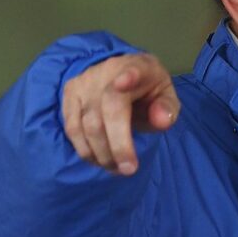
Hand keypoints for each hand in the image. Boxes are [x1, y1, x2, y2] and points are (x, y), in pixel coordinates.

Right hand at [61, 53, 179, 175]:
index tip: (122, 84)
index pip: (131, 71)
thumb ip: (167, 108)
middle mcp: (107, 71)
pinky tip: (100, 160)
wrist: (121, 73)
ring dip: (100, 153)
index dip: (127, 78)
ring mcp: (84, 82)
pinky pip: (72, 129)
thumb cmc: (148, 89)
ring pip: (85, 124)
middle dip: (116, 146)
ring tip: (117, 168)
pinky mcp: (70, 93)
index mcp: (137, 67)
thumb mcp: (166, 96)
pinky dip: (85, 150)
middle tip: (128, 170)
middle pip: (105, 112)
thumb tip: (162, 120)